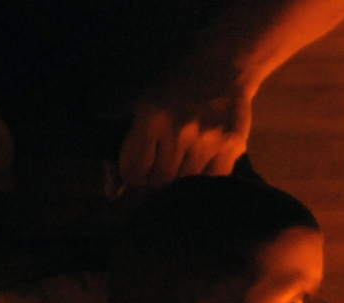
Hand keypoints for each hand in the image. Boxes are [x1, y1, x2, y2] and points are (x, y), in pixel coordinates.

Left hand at [118, 72, 251, 188]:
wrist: (222, 69)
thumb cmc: (175, 89)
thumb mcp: (143, 108)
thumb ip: (126, 151)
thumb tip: (111, 194)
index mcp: (152, 116)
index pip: (132, 171)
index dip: (134, 173)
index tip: (141, 165)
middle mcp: (179, 131)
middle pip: (159, 181)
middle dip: (158, 175)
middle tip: (165, 159)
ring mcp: (208, 140)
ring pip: (185, 184)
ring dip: (182, 176)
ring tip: (186, 156)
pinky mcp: (232, 147)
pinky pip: (212, 180)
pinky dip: (205, 175)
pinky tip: (205, 158)